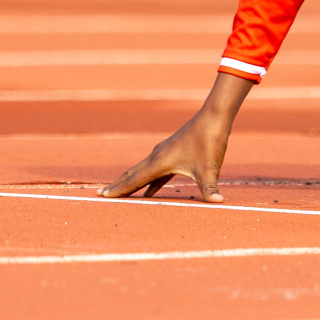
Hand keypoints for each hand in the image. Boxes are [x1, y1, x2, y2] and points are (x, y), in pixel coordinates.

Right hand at [98, 73, 252, 202]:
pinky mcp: (172, 153)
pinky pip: (156, 171)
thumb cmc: (210, 141)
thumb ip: (210, 188)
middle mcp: (157, 156)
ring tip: (119, 193)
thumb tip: (219, 202)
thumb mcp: (210, 169)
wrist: (214, 117)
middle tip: (101, 195)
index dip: (118, 189)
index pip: (134, 180)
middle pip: (132, 174)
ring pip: (142, 171)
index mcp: (160, 162)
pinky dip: (149, 182)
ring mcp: (164, 153)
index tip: (102, 196)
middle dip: (117, 186)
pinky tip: (149, 193)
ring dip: (130, 183)